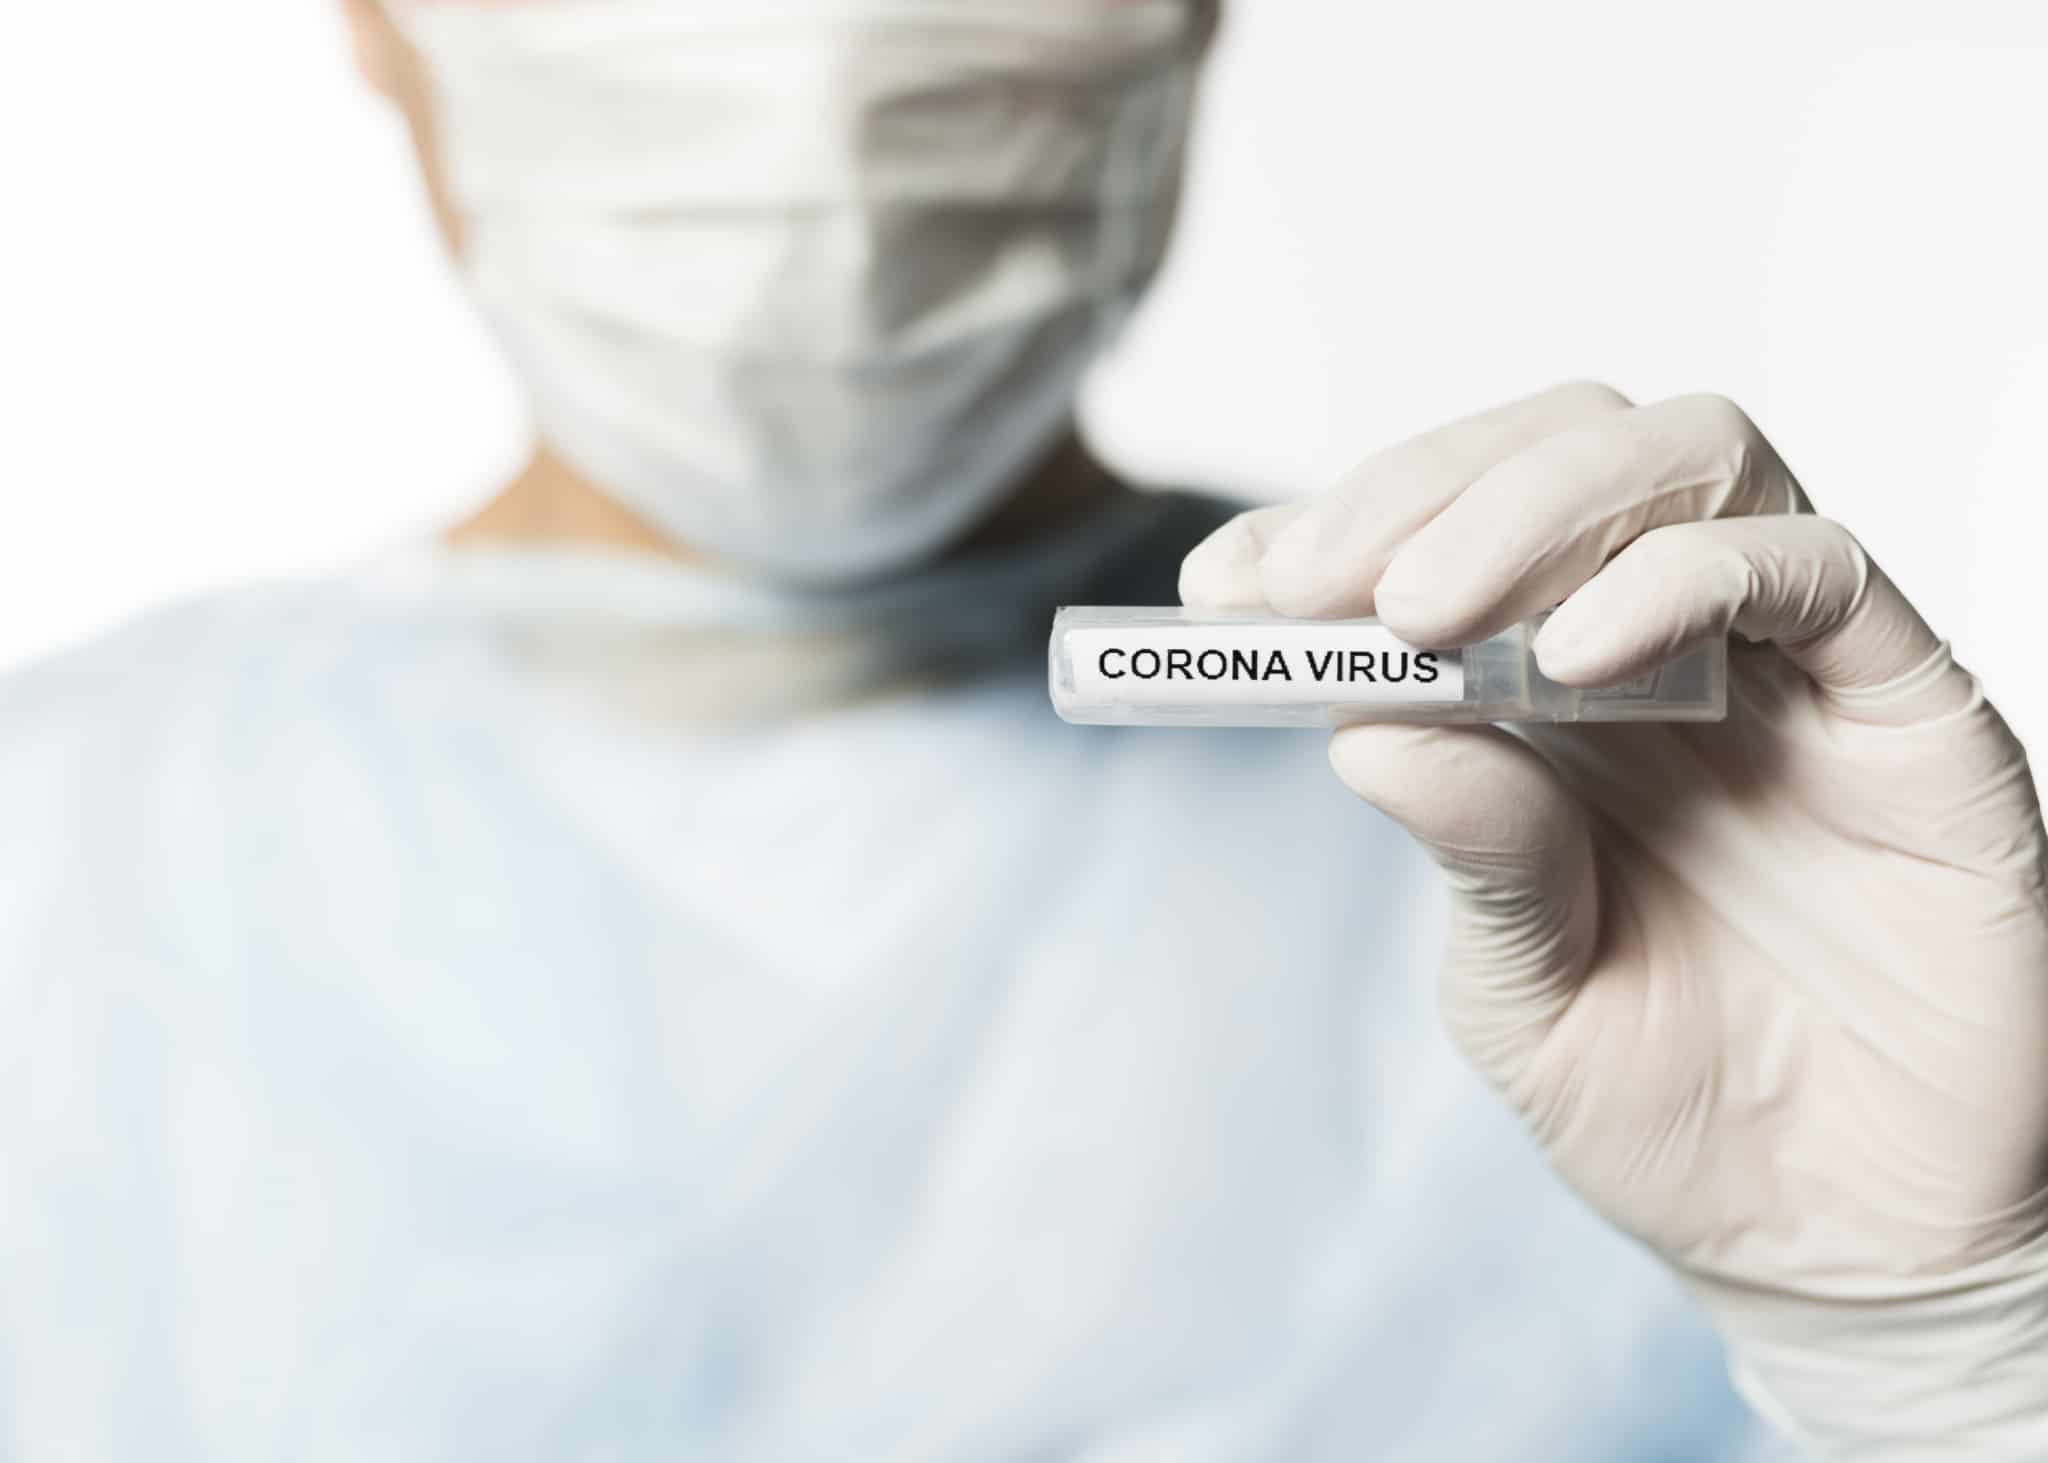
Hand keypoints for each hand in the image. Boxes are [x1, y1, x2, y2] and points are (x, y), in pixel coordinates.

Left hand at [1180, 383, 2047, 1457]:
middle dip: (1416, 491)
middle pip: (1562, 447)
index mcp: (1560, 699)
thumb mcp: (1527, 986)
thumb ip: (1475, 848)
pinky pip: (1813, 568)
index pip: (1450, 534)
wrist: (1837, 1240)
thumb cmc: (1674, 1109)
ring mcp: (1794, 664)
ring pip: (1688, 456)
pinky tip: (1574, 659)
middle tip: (1310, 584)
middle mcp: (1674, 650)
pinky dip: (1679, 579)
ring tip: (1422, 611)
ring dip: (1532, 502)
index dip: (1330, 533)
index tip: (1220, 587)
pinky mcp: (1910, 704)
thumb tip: (1361, 729)